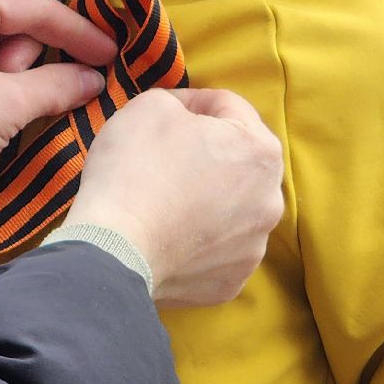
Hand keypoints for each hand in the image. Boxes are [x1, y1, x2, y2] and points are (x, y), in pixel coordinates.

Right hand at [66, 87, 283, 306]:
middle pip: (235, 161)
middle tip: (162, 157)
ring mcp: (253, 247)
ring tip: (162, 200)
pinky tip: (166, 234)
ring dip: (204, 198)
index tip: (165, 113)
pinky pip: (215, 249)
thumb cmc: (135, 170)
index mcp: (260, 150)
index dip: (192, 103)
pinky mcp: (231, 281)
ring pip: (229, 208)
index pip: (228, 108)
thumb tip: (186, 117)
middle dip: (205, 154)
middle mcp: (269, 201)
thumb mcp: (151, 105)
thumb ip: (181, 102)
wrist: (113, 249)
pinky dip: (195, 239)